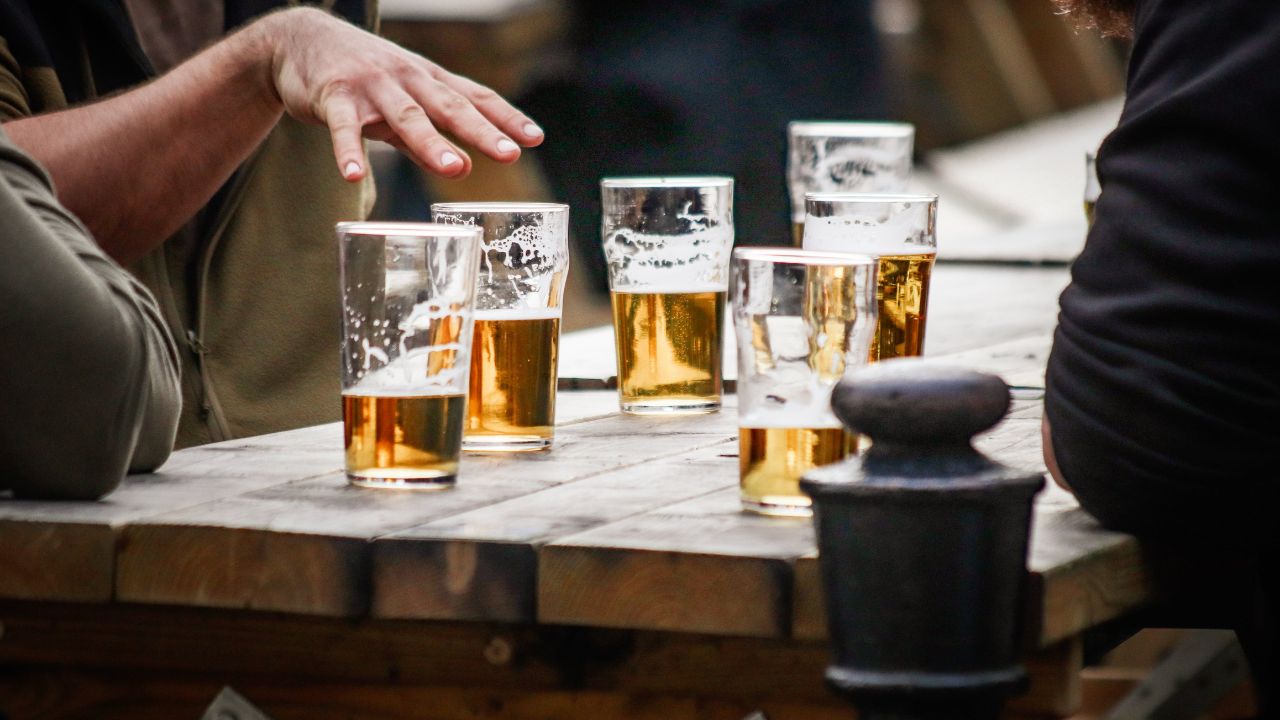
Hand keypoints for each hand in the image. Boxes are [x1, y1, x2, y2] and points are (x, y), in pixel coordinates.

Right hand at [265, 8, 543, 180]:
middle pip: (449, 107)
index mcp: (429, 81)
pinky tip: (354, 176)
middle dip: (481, 131)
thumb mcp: (401, 103)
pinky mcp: (334, 96)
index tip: (535, 138)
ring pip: (406, 116)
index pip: (475, 98)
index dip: (506, 117)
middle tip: (509, 153)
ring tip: (455, 168)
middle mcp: (407, 80)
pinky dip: (348, 152)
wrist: (300, 40)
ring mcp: (371, 86)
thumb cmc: (362, 78)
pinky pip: (343, 127)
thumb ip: (427, 135)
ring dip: (430, 142)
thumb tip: (463, 165)